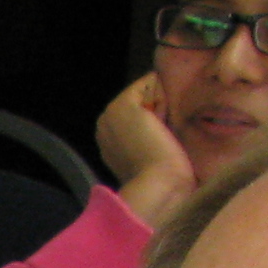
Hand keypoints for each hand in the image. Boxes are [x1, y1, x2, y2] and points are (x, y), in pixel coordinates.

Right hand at [95, 71, 197, 227]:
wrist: (159, 186)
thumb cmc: (162, 177)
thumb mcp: (151, 153)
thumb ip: (149, 134)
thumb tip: (163, 121)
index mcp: (108, 138)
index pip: (138, 110)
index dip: (156, 118)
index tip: (159, 142)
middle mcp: (104, 122)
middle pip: (141, 97)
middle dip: (156, 107)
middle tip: (161, 137)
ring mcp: (111, 112)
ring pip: (147, 89)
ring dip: (160, 103)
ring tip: (161, 131)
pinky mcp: (124, 104)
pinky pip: (151, 82)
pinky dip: (163, 97)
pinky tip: (162, 121)